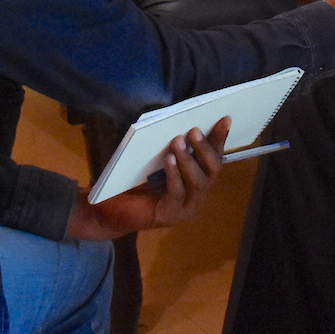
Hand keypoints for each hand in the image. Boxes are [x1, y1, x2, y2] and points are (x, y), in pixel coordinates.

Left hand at [64, 118, 230, 239]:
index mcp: (197, 177)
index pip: (215, 156)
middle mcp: (198, 193)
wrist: (109, 209)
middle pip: (213, 170)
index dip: (220, 138)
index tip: (225, 118)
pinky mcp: (171, 216)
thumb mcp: (157, 158)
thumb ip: (173, 146)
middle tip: (193, 130)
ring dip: (188, 159)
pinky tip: (168, 160)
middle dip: (205, 148)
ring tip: (177, 141)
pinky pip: (177, 193)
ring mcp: (187, 207)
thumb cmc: (134, 180)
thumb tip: (183, 121)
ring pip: (198, 182)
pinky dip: (174, 174)